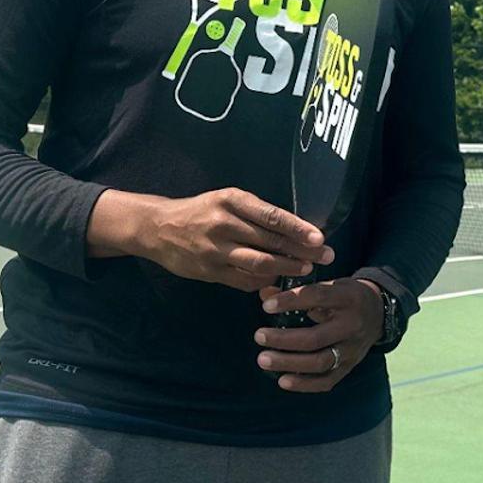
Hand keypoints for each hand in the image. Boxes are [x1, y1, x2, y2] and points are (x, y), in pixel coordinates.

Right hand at [86, 188, 332, 290]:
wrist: (157, 227)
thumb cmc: (201, 210)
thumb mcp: (226, 200)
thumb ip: (255, 213)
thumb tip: (295, 230)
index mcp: (231, 200)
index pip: (272, 216)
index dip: (298, 229)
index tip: (319, 239)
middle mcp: (223, 224)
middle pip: (270, 241)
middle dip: (301, 251)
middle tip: (325, 257)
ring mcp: (215, 250)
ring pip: (259, 264)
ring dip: (286, 269)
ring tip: (305, 270)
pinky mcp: (209, 271)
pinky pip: (243, 280)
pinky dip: (264, 282)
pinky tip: (278, 281)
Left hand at [253, 279, 382, 391]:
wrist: (378, 312)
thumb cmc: (344, 296)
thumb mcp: (328, 284)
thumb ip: (296, 290)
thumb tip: (264, 294)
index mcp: (348, 298)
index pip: (318, 298)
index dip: (291, 301)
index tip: (266, 306)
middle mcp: (352, 326)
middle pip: (316, 338)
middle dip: (284, 339)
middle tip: (259, 336)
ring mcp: (352, 350)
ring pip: (320, 362)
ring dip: (289, 363)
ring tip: (263, 359)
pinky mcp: (350, 366)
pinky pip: (327, 381)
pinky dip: (304, 384)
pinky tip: (283, 380)